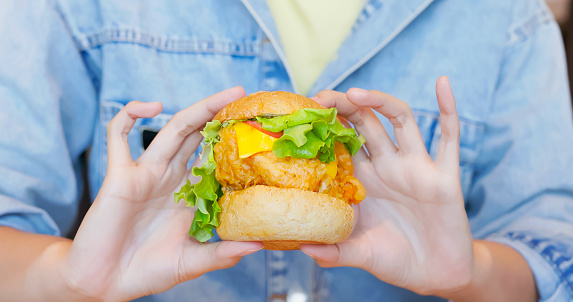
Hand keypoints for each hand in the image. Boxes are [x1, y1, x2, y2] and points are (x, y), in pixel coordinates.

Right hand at [60, 87, 262, 300]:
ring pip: (172, 130)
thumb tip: (258, 245)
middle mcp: (169, 178)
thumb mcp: (192, 262)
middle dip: (218, 115)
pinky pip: (118, 136)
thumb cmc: (146, 272)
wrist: (103, 283)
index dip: (231, 143)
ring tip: (225, 95)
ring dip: (196, 109)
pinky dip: (130, 115)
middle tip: (243, 96)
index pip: (213, 159)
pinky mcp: (118, 175)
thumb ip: (222, 253)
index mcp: (188, 196)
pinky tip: (152, 106)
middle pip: (197, 137)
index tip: (255, 129)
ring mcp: (145, 173)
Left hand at [302, 77, 473, 294]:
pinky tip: (443, 84)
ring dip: (381, 102)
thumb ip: (334, 251)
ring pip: (400, 121)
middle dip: (345, 106)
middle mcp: (388, 166)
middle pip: (366, 124)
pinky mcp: (445, 176)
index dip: (325, 126)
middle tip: (322, 97)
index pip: (342, 142)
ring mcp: (416, 168)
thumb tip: (301, 246)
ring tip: (357, 93)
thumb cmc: (395, 260)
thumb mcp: (360, 254)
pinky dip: (448, 110)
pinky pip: (450, 138)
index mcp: (364, 180)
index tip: (303, 113)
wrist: (436, 274)